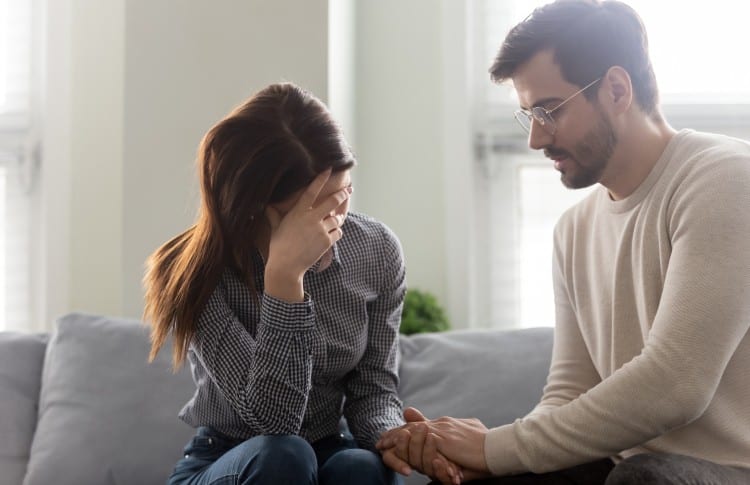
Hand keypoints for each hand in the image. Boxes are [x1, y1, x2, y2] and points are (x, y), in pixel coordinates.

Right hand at [264, 170, 349, 300]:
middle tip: (348, 190)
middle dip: (342, 194)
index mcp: (298, 212)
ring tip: (338, 218)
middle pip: (332, 202)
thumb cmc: (278, 246)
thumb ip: (274, 215)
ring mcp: (320, 230)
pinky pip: (338, 233)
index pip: (311, 191)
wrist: (286, 266)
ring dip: (338, 218)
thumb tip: (267, 207)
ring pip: (337, 219)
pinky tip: (333, 234)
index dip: (321, 179)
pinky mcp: (326, 241)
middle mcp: (311, 218)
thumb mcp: (275, 228)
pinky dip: (337, 232)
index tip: (329, 169)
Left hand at [378, 407, 489, 472]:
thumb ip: (453, 441)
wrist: (497, 448)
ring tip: (382, 444)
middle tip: (382, 440)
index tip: (396, 436)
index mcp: (449, 425)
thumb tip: (443, 445)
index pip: (423, 426)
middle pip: (413, 426)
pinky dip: (402, 441)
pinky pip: (417, 438)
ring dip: (395, 437)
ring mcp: (441, 429)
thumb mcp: (467, 443)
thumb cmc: (486, 449)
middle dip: (397, 433)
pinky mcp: (441, 438)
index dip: (409, 431)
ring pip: (412, 431)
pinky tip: (392, 446)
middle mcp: (443, 423)